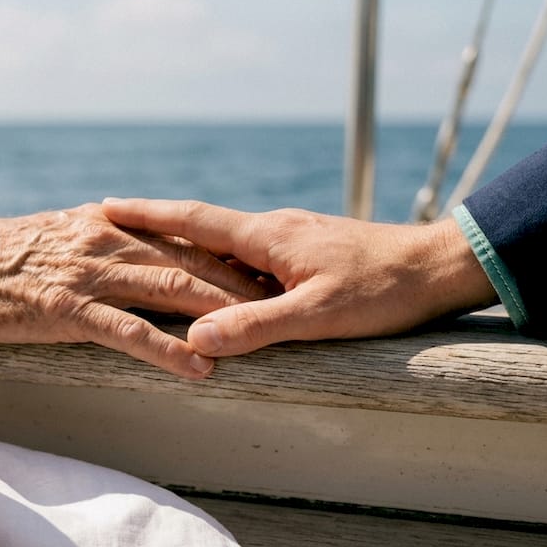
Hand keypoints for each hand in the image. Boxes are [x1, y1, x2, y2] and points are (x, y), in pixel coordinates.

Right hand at [0, 204, 271, 378]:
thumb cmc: (2, 259)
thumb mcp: (60, 237)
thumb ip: (106, 243)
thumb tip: (143, 253)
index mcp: (112, 226)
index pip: (187, 234)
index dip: (234, 251)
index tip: (275, 268)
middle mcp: (110, 243)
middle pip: (193, 259)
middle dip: (246, 281)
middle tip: (291, 301)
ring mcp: (91, 275)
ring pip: (172, 289)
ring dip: (222, 310)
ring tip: (266, 332)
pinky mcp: (69, 309)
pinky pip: (129, 330)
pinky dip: (169, 348)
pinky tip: (201, 366)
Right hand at [101, 198, 496, 356]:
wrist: (440, 267)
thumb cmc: (384, 290)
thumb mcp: (319, 315)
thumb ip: (256, 326)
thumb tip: (196, 339)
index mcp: (268, 237)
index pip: (193, 220)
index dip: (147, 215)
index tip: (106, 207)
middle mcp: (274, 229)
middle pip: (201, 225)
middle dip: (155, 226)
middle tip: (111, 226)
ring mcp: (293, 237)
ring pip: (225, 241)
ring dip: (186, 244)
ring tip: (149, 253)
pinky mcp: (309, 251)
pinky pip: (249, 254)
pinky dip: (219, 261)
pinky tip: (216, 279)